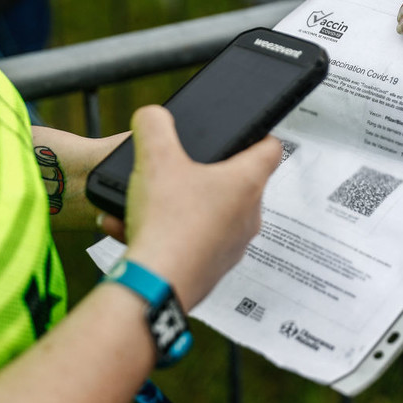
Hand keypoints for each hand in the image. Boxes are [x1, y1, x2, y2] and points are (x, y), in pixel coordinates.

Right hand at [110, 105, 280, 309]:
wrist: (155, 286)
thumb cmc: (167, 222)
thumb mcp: (153, 158)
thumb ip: (154, 124)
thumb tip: (153, 116)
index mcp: (246, 183)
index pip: (271, 149)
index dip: (258, 134)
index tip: (243, 132)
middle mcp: (248, 217)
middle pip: (234, 183)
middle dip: (201, 174)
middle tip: (175, 168)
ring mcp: (232, 247)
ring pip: (205, 215)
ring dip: (174, 207)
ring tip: (141, 205)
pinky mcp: (211, 271)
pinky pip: (189, 244)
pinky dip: (164, 235)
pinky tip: (131, 231)